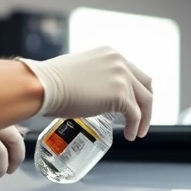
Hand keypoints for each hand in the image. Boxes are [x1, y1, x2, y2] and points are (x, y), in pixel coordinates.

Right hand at [18, 47, 152, 140]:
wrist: (43, 86)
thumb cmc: (51, 82)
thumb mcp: (81, 71)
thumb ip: (95, 77)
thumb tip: (95, 93)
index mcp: (111, 54)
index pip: (135, 73)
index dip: (138, 91)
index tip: (135, 105)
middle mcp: (120, 62)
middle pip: (146, 85)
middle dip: (146, 104)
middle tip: (141, 120)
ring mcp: (122, 77)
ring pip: (144, 101)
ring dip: (143, 119)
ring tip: (137, 132)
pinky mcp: (120, 95)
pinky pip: (135, 114)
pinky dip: (135, 127)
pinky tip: (130, 135)